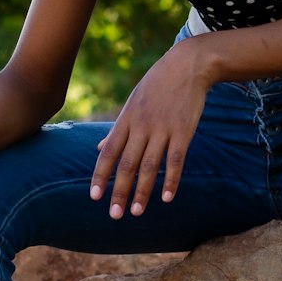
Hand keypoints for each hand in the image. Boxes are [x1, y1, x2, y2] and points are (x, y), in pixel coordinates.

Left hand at [89, 39, 210, 218]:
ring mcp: (163, 129)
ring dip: (143, 191)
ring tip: (136, 212)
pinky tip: (166, 198)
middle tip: (114, 215)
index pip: (109, 152)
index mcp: (127, 119)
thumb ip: (116, 129)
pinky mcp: (183, 131)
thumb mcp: (132, 103)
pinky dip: (171, 180)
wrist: (187, 65)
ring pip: (150, 165)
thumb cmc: (156, 85)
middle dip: (119, 190)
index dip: (101, 175)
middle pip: (127, 163)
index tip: (94, 196)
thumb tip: (98, 149)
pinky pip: (175, 160)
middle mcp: (142, 126)